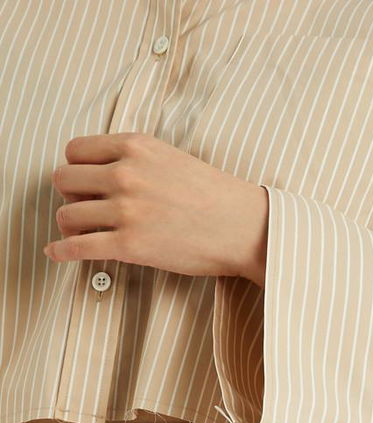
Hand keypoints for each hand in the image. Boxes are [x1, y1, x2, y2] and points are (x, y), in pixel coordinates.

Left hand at [43, 132, 268, 285]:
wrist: (244, 228)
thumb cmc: (216, 198)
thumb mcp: (172, 158)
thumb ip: (137, 160)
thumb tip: (107, 174)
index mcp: (135, 148)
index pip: (75, 150)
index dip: (76, 168)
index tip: (83, 183)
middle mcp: (125, 174)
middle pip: (64, 180)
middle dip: (69, 196)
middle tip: (82, 208)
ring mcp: (125, 211)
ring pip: (68, 214)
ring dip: (68, 225)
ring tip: (78, 233)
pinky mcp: (129, 245)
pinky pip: (79, 247)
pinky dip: (62, 251)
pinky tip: (56, 253)